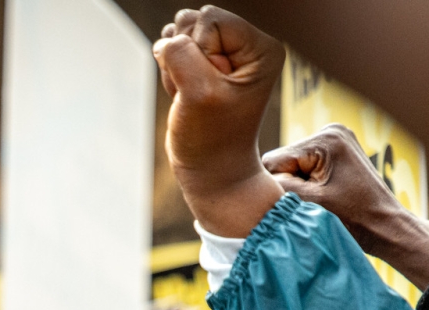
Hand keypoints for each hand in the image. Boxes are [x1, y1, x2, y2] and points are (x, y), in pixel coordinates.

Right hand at [153, 6, 285, 237]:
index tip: (212, 90)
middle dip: (185, 59)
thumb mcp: (198, 94)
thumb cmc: (211, 139)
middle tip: (199, 95)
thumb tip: (167, 39)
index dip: (200, 53)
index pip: (210, 19)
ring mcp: (225, 54)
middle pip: (193, 22)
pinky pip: (172, 50)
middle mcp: (247, 46)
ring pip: (179, 35)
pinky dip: (171, 74)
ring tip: (192, 98)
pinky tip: (186, 96)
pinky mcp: (205, 64)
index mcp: (261, 48)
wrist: (211, 172)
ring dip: (175, 67)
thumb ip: (180, 54)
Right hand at [262, 125, 428, 288]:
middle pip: (284, 161)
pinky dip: (306, 183)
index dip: (273, 187)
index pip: (275, 161)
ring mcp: (335, 138)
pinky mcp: (337, 151)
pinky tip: (318, 197)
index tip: (284, 207)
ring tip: (313, 204)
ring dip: (295, 186)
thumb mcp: (311, 205)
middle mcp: (330, 130)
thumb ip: (279, 190)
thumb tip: (248, 186)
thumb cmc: (355, 220)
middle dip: (286, 185)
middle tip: (302, 207)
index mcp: (325, 139)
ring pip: (293, 165)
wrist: (387, 227)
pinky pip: (306, 166)